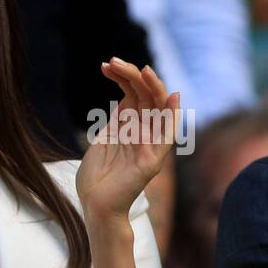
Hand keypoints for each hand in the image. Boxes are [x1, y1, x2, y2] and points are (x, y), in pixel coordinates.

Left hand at [77, 58, 177, 221]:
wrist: (95, 207)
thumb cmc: (96, 179)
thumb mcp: (104, 140)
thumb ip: (116, 121)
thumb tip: (125, 97)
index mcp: (130, 127)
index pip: (133, 94)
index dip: (122, 77)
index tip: (104, 65)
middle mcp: (143, 132)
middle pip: (145, 96)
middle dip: (131, 76)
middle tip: (113, 61)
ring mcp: (150, 144)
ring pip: (159, 109)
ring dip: (152, 87)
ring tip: (141, 70)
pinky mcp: (153, 160)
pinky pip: (168, 135)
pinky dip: (172, 116)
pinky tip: (172, 97)